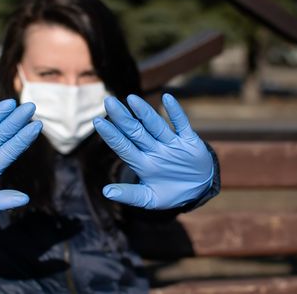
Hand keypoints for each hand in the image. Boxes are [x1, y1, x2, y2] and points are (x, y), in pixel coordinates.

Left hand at [93, 94, 212, 208]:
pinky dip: (175, 112)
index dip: (111, 135)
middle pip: (135, 131)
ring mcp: (171, 144)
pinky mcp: (189, 141)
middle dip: (122, 117)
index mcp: (142, 163)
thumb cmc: (170, 193)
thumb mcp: (149, 199)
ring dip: (145, 113)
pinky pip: (182, 124)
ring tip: (132, 99)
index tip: (98, 122)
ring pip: (155, 125)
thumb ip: (130, 195)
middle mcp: (154, 150)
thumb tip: (106, 192)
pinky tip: (167, 98)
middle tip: (109, 101)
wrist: (198, 188)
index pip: (123, 146)